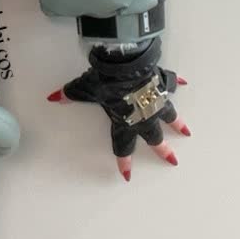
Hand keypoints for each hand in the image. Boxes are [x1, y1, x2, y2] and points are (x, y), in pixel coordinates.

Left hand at [47, 37, 190, 180]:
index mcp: (124, 122)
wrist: (126, 64)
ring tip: (186, 132)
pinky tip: (185, 83)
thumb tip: (53, 98)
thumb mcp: (83, 89)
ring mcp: (155, 100)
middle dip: (163, 150)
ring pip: (169, 116)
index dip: (124, 161)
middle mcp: (143, 116)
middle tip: (172, 160)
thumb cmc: (105, 81)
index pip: (122, 147)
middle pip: (154, 138)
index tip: (127, 174)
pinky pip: (171, 84)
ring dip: (177, 124)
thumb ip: (69, 96)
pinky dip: (177, 84)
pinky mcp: (161, 84)